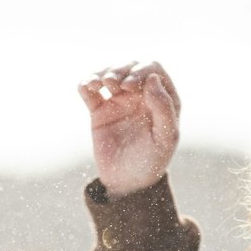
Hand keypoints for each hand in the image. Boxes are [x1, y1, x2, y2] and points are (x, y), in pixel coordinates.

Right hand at [79, 60, 180, 197]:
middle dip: (120, 69)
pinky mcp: (100, 110)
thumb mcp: (164, 138)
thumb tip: (153, 79)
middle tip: (113, 84)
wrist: (127, 183)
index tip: (129, 85)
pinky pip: (91, 91)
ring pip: (110, 75)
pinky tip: (86, 87)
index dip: (141, 71)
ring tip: (97, 84)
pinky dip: (86, 84)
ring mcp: (120, 101)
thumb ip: (164, 109)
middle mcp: (141, 95)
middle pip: (130, 67)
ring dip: (103, 73)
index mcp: (162, 98)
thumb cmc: (152, 162)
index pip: (153, 70)